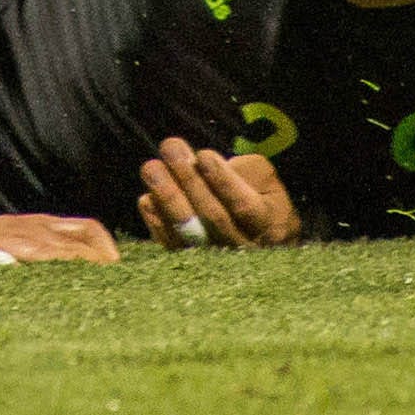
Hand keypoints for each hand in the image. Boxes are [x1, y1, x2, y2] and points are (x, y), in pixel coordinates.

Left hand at [136, 138, 301, 249]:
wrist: (261, 240)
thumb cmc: (261, 198)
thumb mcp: (265, 179)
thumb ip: (243, 171)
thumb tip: (204, 164)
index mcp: (267, 225)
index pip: (245, 206)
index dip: (222, 181)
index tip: (203, 155)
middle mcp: (243, 248)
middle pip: (214, 218)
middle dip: (189, 180)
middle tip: (170, 148)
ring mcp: (216, 262)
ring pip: (189, 235)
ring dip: (167, 198)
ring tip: (152, 168)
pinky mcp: (192, 266)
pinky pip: (172, 247)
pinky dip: (157, 223)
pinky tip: (147, 199)